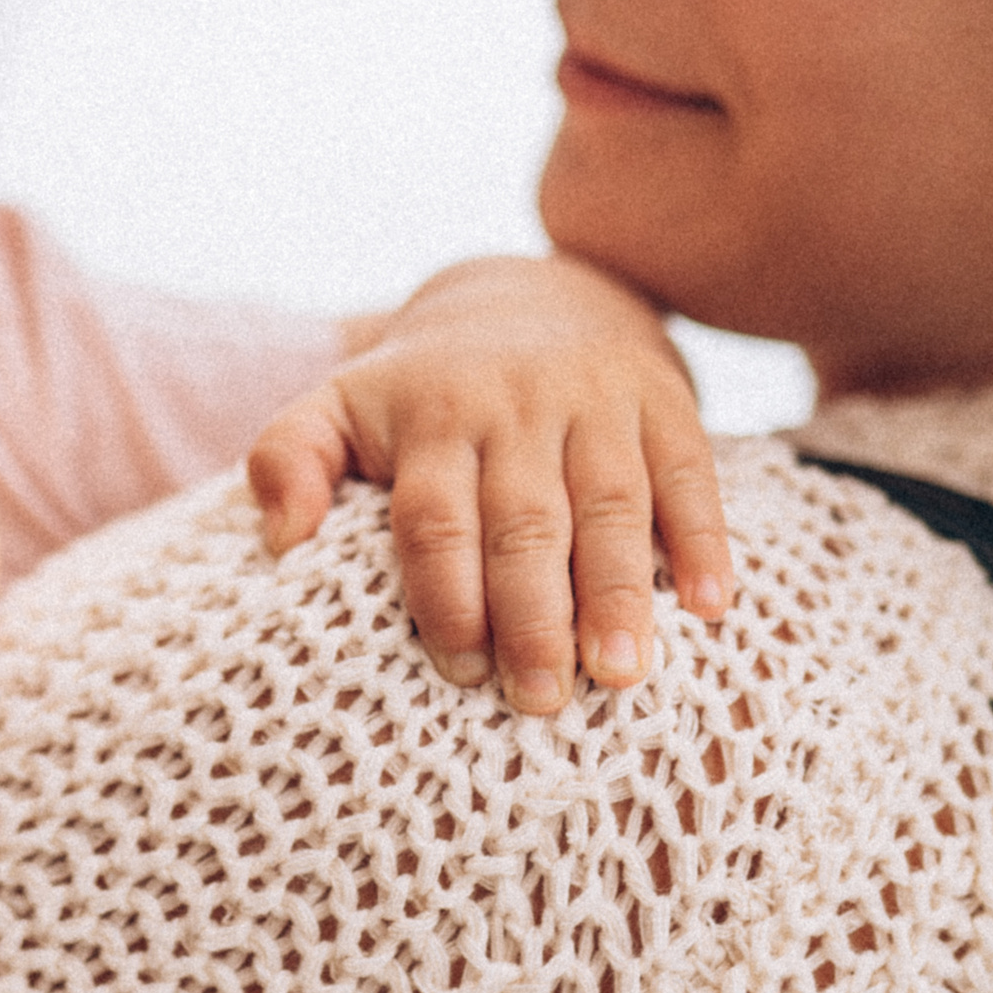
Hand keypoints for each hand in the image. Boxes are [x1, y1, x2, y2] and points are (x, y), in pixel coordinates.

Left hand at [246, 254, 732, 711]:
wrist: (532, 294)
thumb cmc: (422, 391)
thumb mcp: (340, 405)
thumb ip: (289, 459)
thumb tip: (278, 539)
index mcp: (432, 418)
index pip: (436, 518)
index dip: (447, 594)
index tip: (459, 669)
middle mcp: (513, 406)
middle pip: (524, 521)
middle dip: (533, 613)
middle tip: (540, 698)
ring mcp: (595, 402)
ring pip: (609, 502)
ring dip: (619, 591)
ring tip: (622, 674)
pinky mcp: (662, 402)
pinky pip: (689, 472)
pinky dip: (705, 537)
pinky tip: (714, 606)